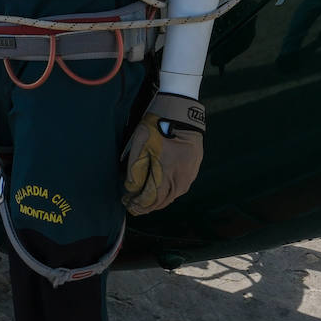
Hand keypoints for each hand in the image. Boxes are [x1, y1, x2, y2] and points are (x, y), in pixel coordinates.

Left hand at [121, 93, 205, 214]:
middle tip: (133, 205)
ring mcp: (189, 174)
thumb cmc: (158, 126)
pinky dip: (168, 193)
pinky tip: (161, 191)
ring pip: (173, 196)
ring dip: (158, 201)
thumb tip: (131, 189)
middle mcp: (180, 178)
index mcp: (166, 172)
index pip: (151, 198)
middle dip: (146, 206)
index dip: (138, 204)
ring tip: (145, 201)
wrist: (182, 114)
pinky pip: (180, 188)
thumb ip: (135, 170)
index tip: (127, 203)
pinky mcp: (193, 169)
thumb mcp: (140, 144)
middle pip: (163, 201)